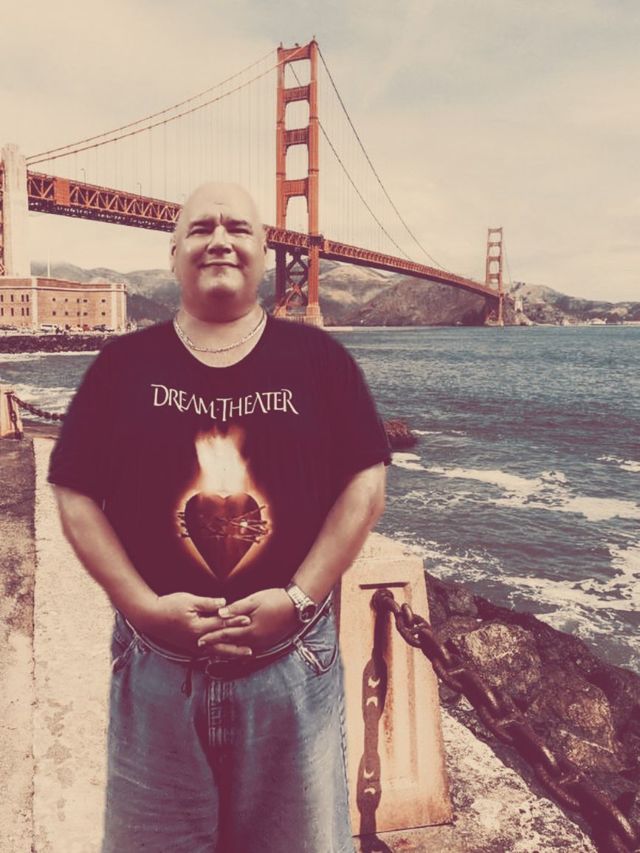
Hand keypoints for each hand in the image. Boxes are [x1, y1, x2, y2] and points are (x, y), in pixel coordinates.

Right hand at [135, 591, 252, 656]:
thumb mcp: (189, 600)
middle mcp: (196, 640)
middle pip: (221, 645)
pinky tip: (226, 654)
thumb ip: (208, 603)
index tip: (248, 619)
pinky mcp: (189, 647)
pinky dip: (218, 654)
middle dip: (236, 647)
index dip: (235, 621)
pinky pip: (207, 652)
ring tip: (243, 656)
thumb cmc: (170, 605)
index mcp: (197, 628)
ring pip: (215, 652)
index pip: (221, 624)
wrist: (151, 617)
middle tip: (252, 650)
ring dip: (229, 654)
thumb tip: (224, 603)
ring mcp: (192, 646)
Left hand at [198, 588, 298, 653]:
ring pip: (240, 649)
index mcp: (250, 629)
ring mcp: (263, 643)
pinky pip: (251, 650)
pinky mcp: (268, 643)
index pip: (226, 634)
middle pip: (231, 645)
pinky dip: (240, 650)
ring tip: (215, 651)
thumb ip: (237, 608)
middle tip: (202, 648)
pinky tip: (236, 649)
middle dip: (216, 646)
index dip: (212, 637)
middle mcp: (255, 640)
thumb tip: (220, 613)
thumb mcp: (255, 600)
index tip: (199, 640)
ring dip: (227, 650)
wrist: (297, 606)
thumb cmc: (275, 599)